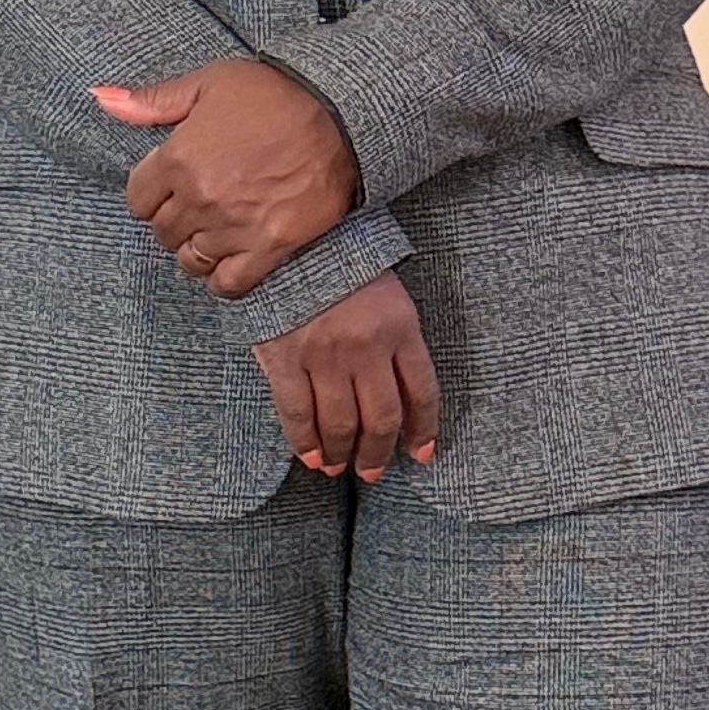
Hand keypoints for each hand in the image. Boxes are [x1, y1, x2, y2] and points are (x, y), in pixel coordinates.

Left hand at [94, 59, 360, 295]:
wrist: (340, 116)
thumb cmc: (275, 94)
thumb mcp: (209, 82)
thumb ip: (153, 101)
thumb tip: (102, 99)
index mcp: (179, 158)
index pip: (138, 200)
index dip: (151, 194)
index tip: (170, 187)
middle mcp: (202, 198)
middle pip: (163, 233)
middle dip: (173, 221)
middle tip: (196, 206)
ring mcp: (235, 226)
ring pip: (191, 260)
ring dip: (196, 249)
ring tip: (213, 231)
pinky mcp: (271, 246)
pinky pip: (229, 283)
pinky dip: (223, 278)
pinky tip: (230, 259)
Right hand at [253, 273, 439, 480]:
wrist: (289, 237)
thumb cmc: (342, 262)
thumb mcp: (387, 292)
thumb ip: (396, 336)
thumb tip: (402, 392)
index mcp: (400, 326)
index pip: (422, 391)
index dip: (424, 429)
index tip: (422, 453)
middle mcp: (366, 347)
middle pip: (382, 417)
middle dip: (379, 452)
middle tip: (374, 471)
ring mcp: (324, 356)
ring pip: (341, 423)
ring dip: (343, 454)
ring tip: (339, 468)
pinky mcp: (284, 359)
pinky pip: (298, 413)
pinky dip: (306, 441)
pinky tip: (312, 457)